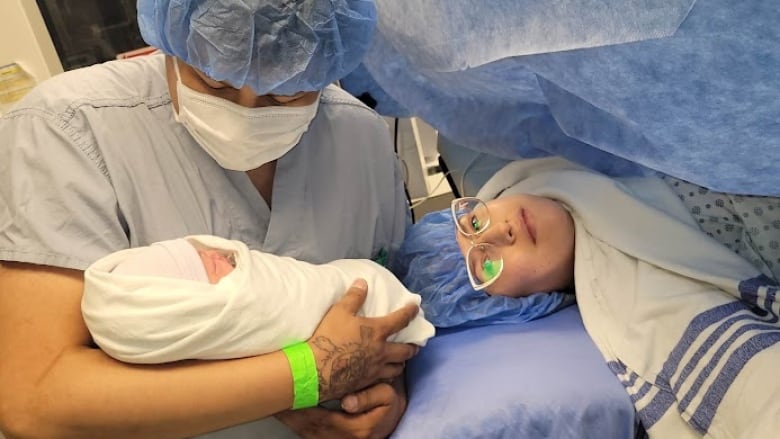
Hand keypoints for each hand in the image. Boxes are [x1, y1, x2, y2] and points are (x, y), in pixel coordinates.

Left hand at [278, 379, 407, 438]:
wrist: (390, 422)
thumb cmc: (387, 405)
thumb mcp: (388, 396)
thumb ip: (369, 397)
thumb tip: (347, 402)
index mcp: (357, 428)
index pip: (323, 418)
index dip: (304, 407)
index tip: (289, 396)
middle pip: (310, 428)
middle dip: (291, 414)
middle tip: (273, 397)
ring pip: (307, 434)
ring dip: (290, 420)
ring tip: (275, 404)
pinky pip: (309, 435)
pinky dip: (296, 425)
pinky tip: (287, 414)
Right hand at [309, 279, 419, 401]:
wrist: (316, 370)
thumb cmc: (329, 338)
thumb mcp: (339, 312)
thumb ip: (353, 297)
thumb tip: (362, 282)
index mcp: (377, 332)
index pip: (401, 320)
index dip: (410, 312)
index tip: (416, 308)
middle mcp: (381, 352)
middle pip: (405, 351)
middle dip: (412, 347)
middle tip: (415, 345)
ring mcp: (375, 370)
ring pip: (397, 368)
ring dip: (401, 363)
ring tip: (400, 361)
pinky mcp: (366, 383)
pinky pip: (383, 381)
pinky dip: (387, 377)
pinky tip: (383, 376)